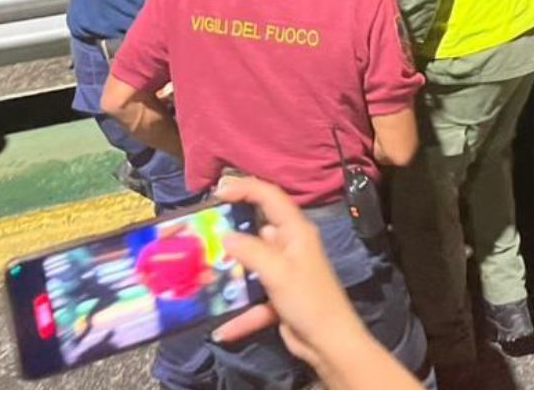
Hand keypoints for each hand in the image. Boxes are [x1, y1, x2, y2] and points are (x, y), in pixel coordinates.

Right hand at [211, 177, 364, 361]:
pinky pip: (254, 299)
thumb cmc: (309, 301)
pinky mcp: (279, 296)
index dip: (245, 188)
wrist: (331, 344)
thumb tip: (225, 236)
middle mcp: (290, 246)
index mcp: (295, 232)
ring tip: (203, 273)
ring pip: (252, 265)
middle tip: (202, 232)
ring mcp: (284, 272)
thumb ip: (250, 251)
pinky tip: (222, 330)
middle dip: (231, 231)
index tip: (218, 192)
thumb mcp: (277, 272)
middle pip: (257, 229)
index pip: (270, 197)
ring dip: (232, 273)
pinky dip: (240, 314)